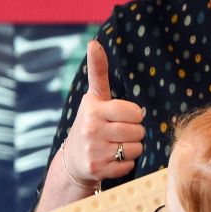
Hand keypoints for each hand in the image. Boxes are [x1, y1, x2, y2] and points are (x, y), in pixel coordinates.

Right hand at [64, 41, 144, 183]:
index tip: (122, 115)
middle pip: (138, 130)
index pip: (134, 111)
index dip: (133, 114)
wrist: (73, 161)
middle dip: (133, 132)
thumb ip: (98, 71)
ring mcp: (94, 150)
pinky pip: (129, 164)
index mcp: (94, 109)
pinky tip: (111, 159)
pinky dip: (125, 163)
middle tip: (118, 133)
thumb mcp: (93, 98)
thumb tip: (94, 42)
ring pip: (136, 148)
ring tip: (115, 145)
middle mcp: (91, 129)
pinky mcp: (98, 169)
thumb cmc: (91, 123)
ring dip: (131, 148)